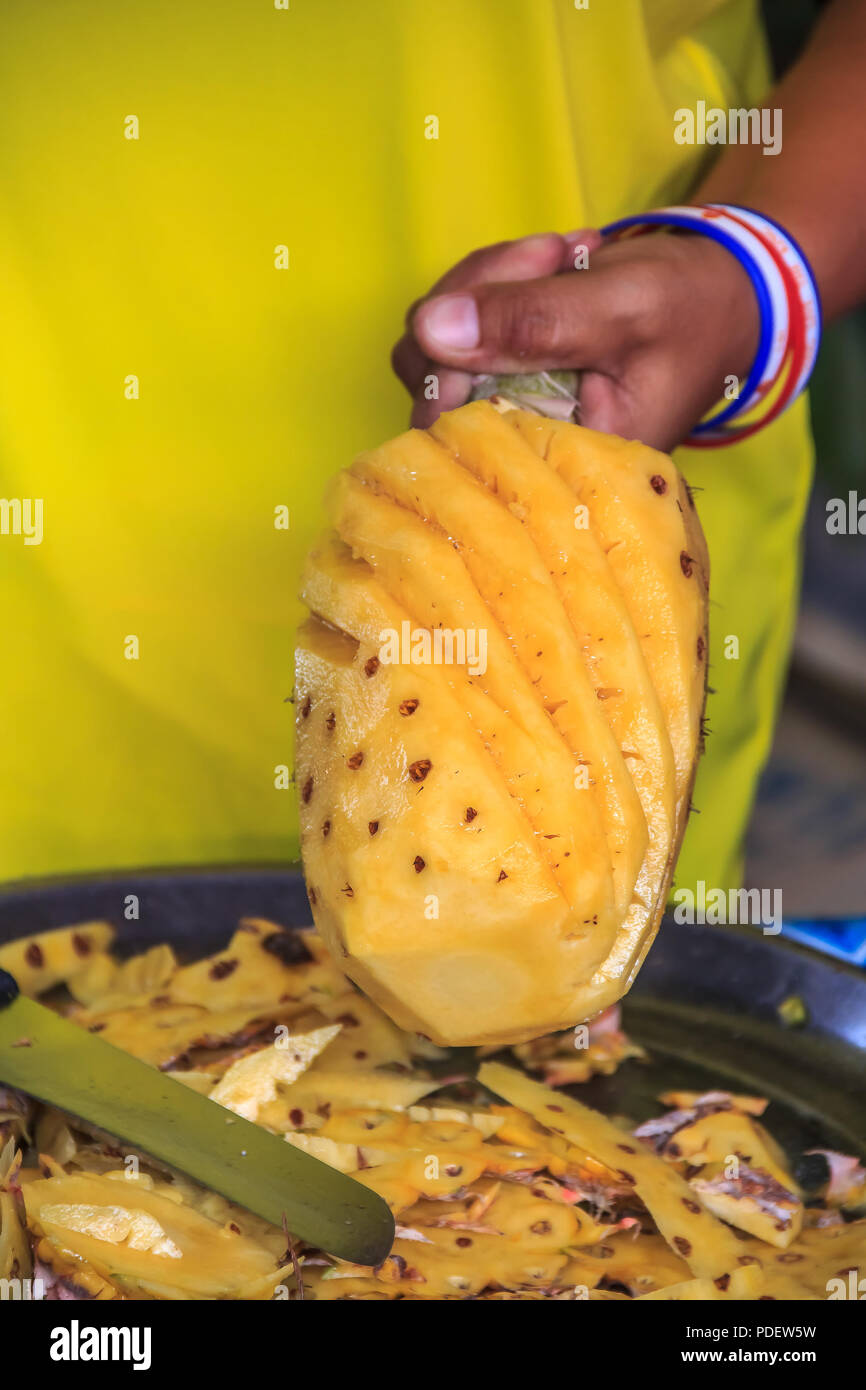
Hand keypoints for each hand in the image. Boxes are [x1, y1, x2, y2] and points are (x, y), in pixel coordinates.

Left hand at [392, 229, 760, 452]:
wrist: (723, 296)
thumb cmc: (691, 311)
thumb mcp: (620, 309)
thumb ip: (531, 321)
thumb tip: (430, 328)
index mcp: (558, 463)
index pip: (457, 438)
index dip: (453, 365)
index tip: (509, 294)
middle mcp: (520, 446)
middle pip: (431, 384)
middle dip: (480, 299)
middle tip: (551, 253)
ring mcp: (501, 407)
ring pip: (433, 344)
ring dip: (487, 279)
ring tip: (560, 254)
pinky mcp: (496, 370)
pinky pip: (453, 323)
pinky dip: (491, 279)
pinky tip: (548, 262)